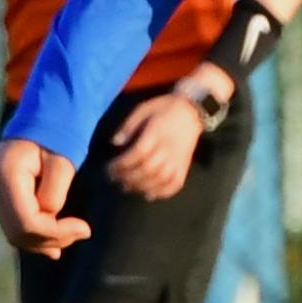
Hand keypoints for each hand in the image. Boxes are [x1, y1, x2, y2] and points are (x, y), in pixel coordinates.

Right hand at [0, 137, 92, 256]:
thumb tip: (49, 216)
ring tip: (72, 237)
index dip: (54, 232)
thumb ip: (55, 192)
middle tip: (81, 233)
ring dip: (44, 241)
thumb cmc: (55, 136)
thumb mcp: (62, 161)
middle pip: (18, 230)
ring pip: (14, 232)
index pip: (26, 220)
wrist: (41, 120)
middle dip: (51, 239)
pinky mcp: (1, 194)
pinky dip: (36, 235)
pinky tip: (55, 244)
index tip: (83, 228)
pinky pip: (15, 224)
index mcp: (5, 171)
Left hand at [100, 81, 222, 202]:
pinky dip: (162, 193)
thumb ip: (128, 126)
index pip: (138, 153)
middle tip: (115, 179)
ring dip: (142, 186)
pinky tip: (149, 194)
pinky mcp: (185, 166)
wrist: (192, 110)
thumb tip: (114, 142)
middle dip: (128, 177)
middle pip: (148, 168)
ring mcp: (178, 159)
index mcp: (157, 132)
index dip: (122, 163)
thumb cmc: (164, 108)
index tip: (110, 167)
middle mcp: (168, 148)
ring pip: (160, 179)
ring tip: (128, 186)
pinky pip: (175, 184)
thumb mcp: (143, 109)